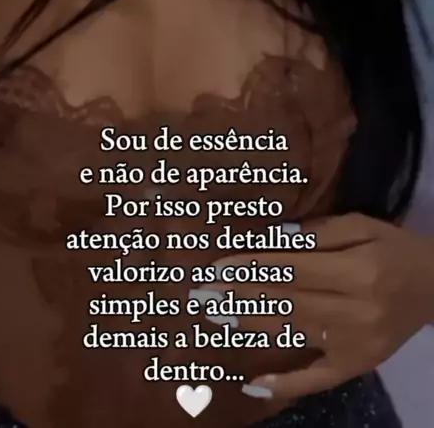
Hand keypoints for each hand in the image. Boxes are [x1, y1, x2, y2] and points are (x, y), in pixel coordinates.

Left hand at [209, 214, 433, 399]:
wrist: (433, 287)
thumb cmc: (393, 248)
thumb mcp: (362, 225)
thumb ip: (319, 232)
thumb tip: (272, 239)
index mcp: (358, 271)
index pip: (293, 270)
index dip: (252, 268)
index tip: (216, 266)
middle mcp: (355, 312)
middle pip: (286, 303)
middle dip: (240, 296)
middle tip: (201, 293)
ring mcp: (355, 346)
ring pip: (293, 335)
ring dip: (249, 327)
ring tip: (213, 317)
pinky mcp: (356, 366)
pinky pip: (317, 379)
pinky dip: (285, 384)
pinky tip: (253, 385)